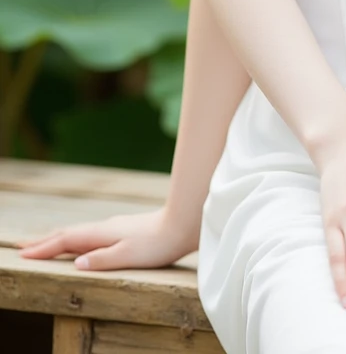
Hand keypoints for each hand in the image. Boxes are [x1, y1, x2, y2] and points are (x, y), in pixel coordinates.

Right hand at [15, 207, 195, 270]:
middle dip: (44, 241)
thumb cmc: (157, 244)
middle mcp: (104, 228)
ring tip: (44, 243)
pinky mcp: (123, 229)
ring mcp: (114, 227)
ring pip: (79, 232)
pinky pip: (90, 233)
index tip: (23, 255)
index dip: (44, 249)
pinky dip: (75, 237)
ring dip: (58, 238)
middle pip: (68, 233)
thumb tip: (77, 263)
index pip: (66, 241)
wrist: (183, 223)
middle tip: (22, 247)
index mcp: (101, 235)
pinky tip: (81, 241)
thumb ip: (102, 259)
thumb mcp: (128, 256)